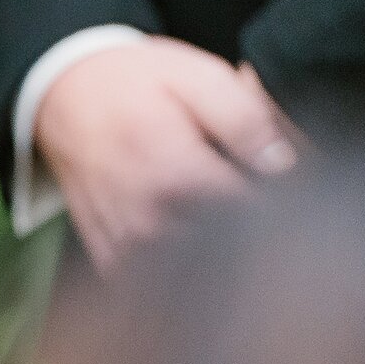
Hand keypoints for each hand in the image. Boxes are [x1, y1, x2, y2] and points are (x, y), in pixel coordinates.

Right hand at [34, 36, 297, 271]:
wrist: (64, 95)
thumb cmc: (138, 82)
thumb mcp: (197, 76)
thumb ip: (243, 118)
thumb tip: (285, 166)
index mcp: (174, 173)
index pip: (252, 214)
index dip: (286, 208)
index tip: (300, 195)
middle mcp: (144, 219)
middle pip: (224, 253)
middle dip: (256, 240)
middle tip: (276, 217)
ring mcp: (122, 244)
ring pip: (189, 279)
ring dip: (221, 266)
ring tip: (238, 236)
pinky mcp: (109, 257)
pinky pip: (152, 286)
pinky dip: (183, 280)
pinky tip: (198, 251)